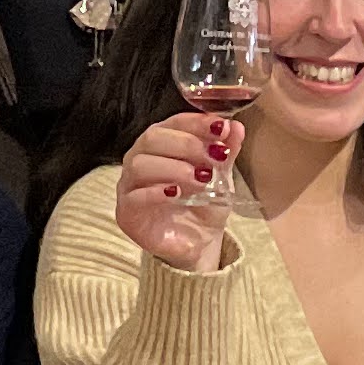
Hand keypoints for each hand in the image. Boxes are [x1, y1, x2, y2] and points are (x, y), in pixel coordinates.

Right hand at [114, 114, 240, 271]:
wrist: (200, 242)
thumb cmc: (204, 204)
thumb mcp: (221, 176)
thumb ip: (226, 151)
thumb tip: (236, 127)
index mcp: (161, 144)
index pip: (173, 122)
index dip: (196, 122)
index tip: (221, 127)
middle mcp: (140, 159)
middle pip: (152, 137)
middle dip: (186, 144)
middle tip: (213, 157)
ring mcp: (130, 186)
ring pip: (140, 164)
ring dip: (174, 168)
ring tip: (201, 179)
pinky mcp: (127, 213)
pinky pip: (134, 196)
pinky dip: (156, 192)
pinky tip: (177, 194)